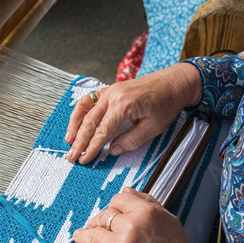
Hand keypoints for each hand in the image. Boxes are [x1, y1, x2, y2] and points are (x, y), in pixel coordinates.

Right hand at [65, 63, 200, 163]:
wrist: (174, 82)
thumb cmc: (166, 103)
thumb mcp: (153, 127)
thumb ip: (131, 140)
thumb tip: (112, 150)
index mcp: (123, 104)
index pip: (102, 130)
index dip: (92, 147)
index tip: (84, 159)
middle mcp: (112, 95)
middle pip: (89, 120)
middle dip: (79, 141)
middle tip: (71, 156)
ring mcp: (110, 90)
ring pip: (84, 107)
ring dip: (75, 125)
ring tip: (69, 140)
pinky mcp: (110, 89)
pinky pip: (90, 100)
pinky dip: (80, 112)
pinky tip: (76, 123)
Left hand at [73, 187, 193, 242]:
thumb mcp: (167, 219)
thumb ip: (146, 202)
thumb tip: (126, 190)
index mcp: (146, 212)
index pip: (119, 199)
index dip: (114, 206)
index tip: (111, 211)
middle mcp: (131, 226)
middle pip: (104, 216)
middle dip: (98, 220)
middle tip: (93, 225)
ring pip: (93, 233)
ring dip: (86, 235)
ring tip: (81, 236)